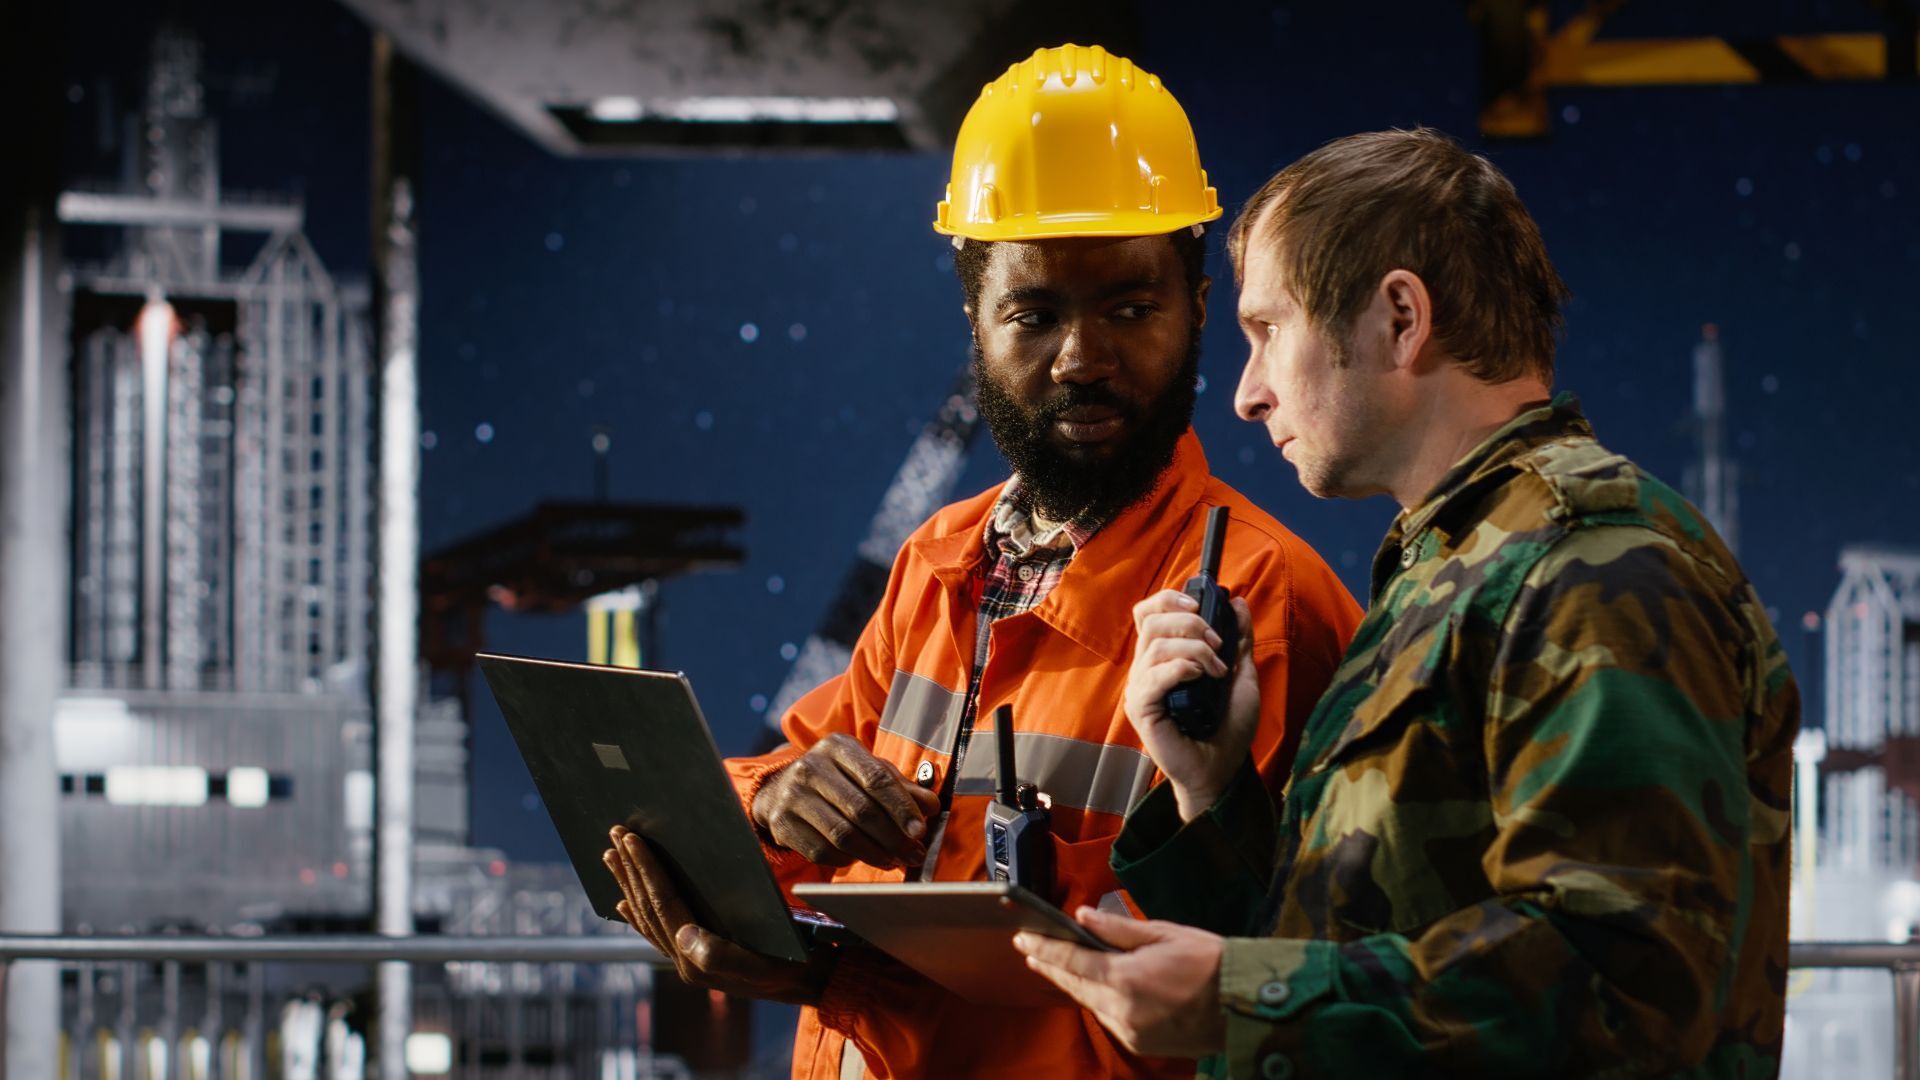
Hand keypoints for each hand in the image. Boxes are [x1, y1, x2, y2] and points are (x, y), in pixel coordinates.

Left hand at [603, 825, 830, 1003]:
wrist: (814, 982)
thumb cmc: (796, 964)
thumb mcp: (764, 962)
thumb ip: (721, 955)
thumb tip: (682, 933)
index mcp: (698, 959)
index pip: (664, 904)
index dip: (646, 869)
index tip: (632, 838)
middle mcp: (686, 962)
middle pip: (649, 908)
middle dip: (630, 870)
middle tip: (614, 835)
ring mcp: (688, 961)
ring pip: (648, 918)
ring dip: (629, 884)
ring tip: (611, 857)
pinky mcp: (696, 959)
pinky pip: (658, 933)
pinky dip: (638, 916)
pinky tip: (624, 903)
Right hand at [750, 733, 941, 867]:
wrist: (781, 790)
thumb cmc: (837, 780)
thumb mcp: (867, 772)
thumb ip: (900, 787)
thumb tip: (931, 807)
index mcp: (837, 747)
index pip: (875, 778)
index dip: (901, 807)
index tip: (920, 830)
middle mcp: (810, 767)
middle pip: (861, 809)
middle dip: (893, 837)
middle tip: (913, 854)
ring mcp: (791, 796)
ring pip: (843, 835)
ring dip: (874, 854)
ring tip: (894, 861)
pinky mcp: (781, 824)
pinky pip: (822, 852)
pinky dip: (847, 860)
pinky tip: (861, 858)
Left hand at [1014, 906, 1226, 1058]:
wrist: (1243, 1004)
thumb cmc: (1209, 962)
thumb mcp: (1163, 934)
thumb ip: (1118, 929)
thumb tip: (1082, 917)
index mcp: (1125, 978)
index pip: (1071, 962)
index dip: (1044, 949)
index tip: (1023, 939)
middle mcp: (1122, 1009)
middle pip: (1075, 985)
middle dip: (1052, 967)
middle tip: (1031, 950)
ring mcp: (1130, 1030)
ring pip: (1091, 1003)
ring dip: (1075, 984)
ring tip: (1058, 966)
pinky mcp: (1141, 1043)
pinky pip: (1109, 1017)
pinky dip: (1099, 1000)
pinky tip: (1095, 986)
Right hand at [1125, 590, 1261, 819]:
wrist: (1222, 770)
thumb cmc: (1227, 728)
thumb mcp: (1241, 675)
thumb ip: (1239, 639)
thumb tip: (1237, 602)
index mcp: (1163, 658)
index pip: (1148, 614)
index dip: (1168, 599)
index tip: (1199, 606)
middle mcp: (1146, 669)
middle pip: (1150, 622)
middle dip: (1190, 623)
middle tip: (1218, 643)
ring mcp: (1141, 689)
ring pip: (1156, 645)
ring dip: (1194, 649)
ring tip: (1218, 671)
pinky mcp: (1141, 709)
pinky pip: (1153, 677)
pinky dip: (1180, 668)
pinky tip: (1200, 677)